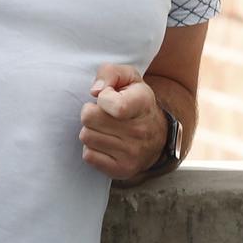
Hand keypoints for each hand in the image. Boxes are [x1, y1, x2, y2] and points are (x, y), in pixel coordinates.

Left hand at [78, 63, 167, 179]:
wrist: (157, 135)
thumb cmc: (134, 100)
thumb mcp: (128, 77)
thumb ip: (109, 73)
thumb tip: (95, 91)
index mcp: (143, 104)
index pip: (115, 105)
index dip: (102, 98)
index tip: (108, 97)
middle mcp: (141, 131)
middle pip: (88, 118)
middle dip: (91, 112)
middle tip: (104, 114)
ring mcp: (133, 153)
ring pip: (86, 136)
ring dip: (91, 130)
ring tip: (106, 128)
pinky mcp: (122, 170)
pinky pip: (88, 156)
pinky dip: (92, 149)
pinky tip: (105, 143)